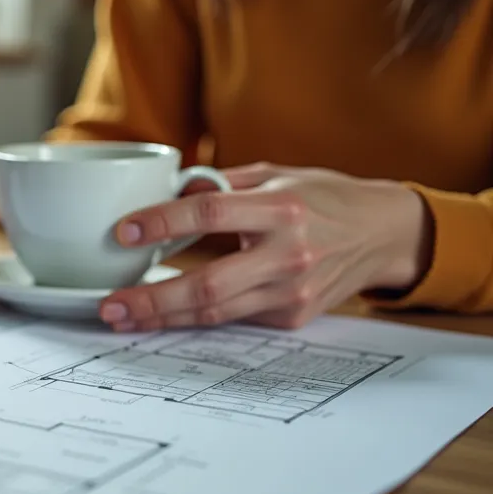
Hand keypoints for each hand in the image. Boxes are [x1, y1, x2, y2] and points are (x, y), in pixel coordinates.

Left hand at [98, 163, 431, 330]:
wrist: (384, 234)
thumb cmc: (325, 198)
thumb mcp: (276, 175)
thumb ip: (221, 184)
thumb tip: (167, 188)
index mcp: (280, 209)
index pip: (209, 215)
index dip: (163, 223)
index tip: (123, 232)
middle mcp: (287, 255)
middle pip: (208, 284)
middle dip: (153, 298)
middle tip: (110, 303)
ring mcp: (290, 292)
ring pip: (215, 312)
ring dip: (163, 317)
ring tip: (122, 317)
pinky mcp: (291, 315)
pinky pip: (233, 318)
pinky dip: (194, 318)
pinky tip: (162, 316)